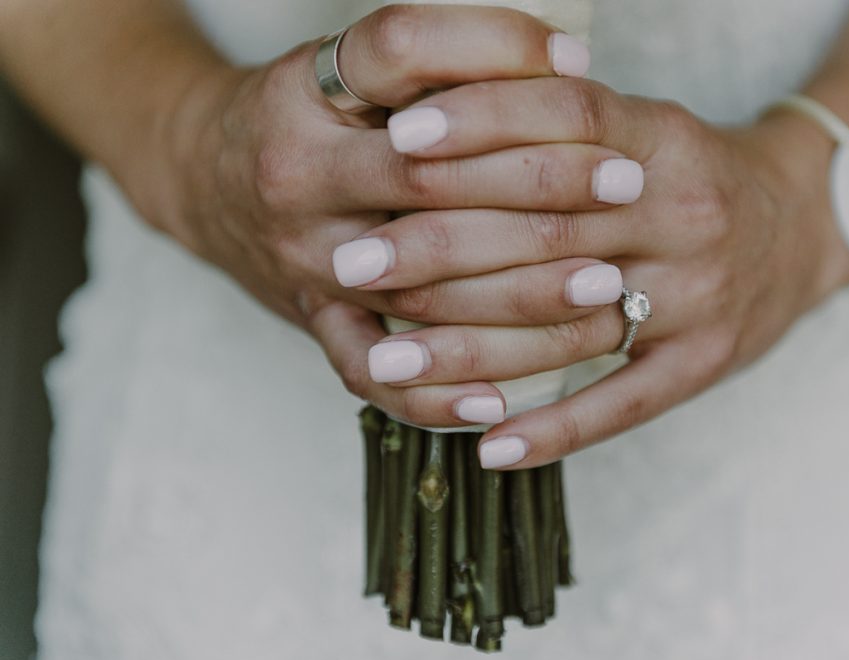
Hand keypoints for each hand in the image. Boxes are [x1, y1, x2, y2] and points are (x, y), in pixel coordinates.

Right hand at [151, 5, 638, 427]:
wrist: (204, 179)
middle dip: (538, 183)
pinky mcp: (312, 320)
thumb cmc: (303, 116)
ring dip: (519, 294)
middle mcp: (300, 180)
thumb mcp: (349, 67)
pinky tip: (502, 400)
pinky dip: (435, 392)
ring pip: (419, 288)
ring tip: (606, 287)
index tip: (581, 70)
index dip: (495, 51)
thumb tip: (564, 65)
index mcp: (309, 95)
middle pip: (428, 182)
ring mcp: (304, 262)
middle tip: (626, 185)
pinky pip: (369, 371)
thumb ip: (440, 60)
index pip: (402, 51)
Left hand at [339, 76, 848, 466]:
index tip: (394, 140)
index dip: (479, 123)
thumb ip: (561, 119)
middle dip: (439, 247)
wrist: (801, 225)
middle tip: (351, 261)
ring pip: (572, 328)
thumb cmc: (687, 174)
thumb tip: (438, 98)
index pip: (567, 117)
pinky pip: (624, 404)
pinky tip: (487, 445)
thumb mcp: (642, 125)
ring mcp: (701, 298)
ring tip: (386, 363)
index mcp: (665, 141)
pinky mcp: (706, 362)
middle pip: (549, 230)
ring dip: (472, 351)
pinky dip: (554, 430)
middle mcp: (685, 217)